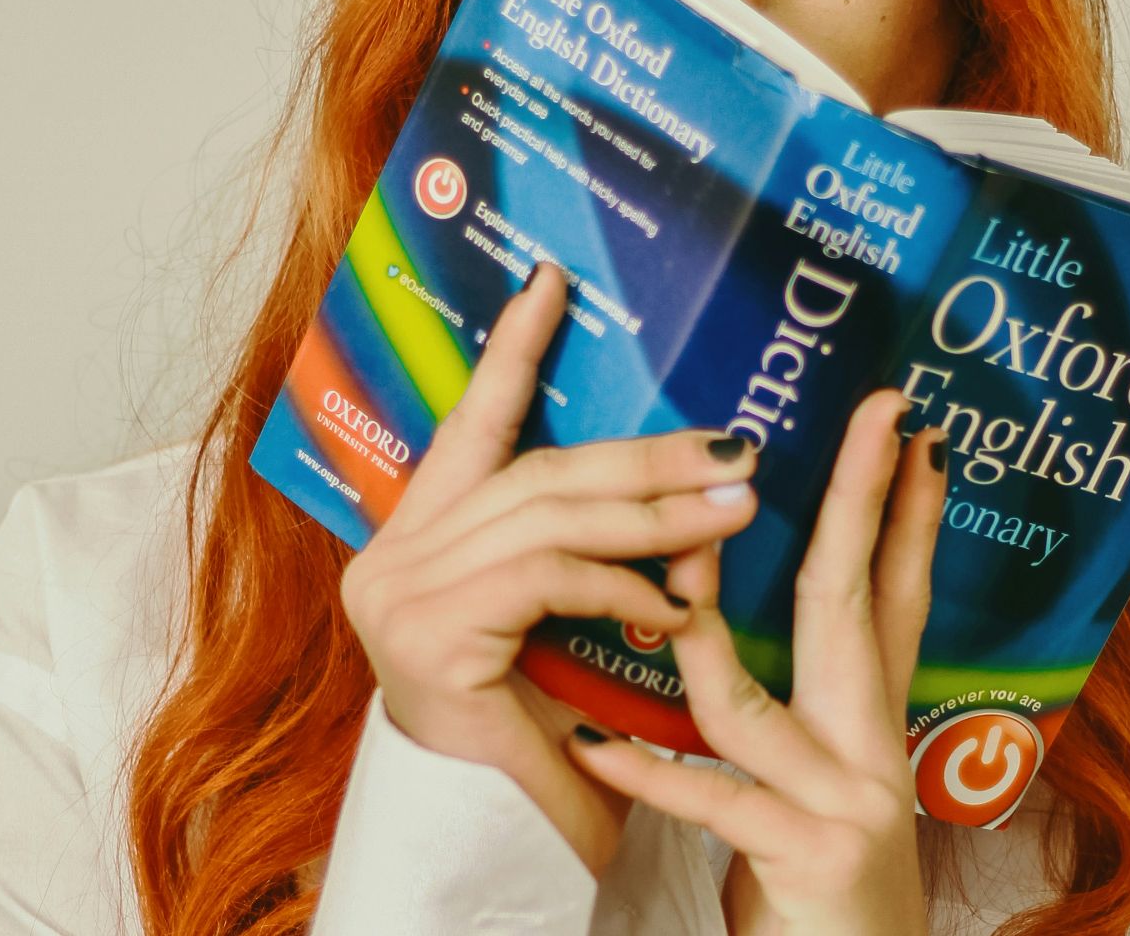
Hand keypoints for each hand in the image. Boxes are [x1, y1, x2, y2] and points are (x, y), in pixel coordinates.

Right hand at [339, 264, 760, 874]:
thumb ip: (578, 546)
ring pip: (550, 517)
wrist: (499, 848)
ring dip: (656, 511)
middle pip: (536, 471)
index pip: (472, 424)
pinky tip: (674, 602)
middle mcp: (391, 557)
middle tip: (735, 444)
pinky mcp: (427, 638)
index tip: (555, 280)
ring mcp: (398, 595)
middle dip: (643, 455)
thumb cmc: (540, 739)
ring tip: (737, 504)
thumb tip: (674, 465)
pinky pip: (547, 579)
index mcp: (418, 539)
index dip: (513, 350)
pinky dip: (621, 583)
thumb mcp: (560, 622)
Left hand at [566, 391, 948, 935]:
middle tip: (878, 417)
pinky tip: (589, 742)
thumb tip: (728, 615)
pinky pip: (712, 799)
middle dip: (862, 502)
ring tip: (663, 559)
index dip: (904, 509)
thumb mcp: (821, 781)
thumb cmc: (818, 888)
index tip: (907, 429)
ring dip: (700, 623)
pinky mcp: (809, 858)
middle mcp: (874, 750)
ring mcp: (847, 801)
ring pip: (754, 698)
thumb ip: (796, 705)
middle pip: (854, 605)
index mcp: (871, 723)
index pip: (892, 594)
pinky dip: (647, 769)